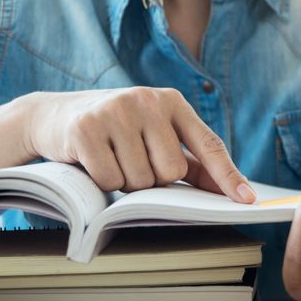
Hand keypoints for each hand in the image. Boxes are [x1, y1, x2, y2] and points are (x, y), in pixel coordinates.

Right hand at [21, 88, 253, 201]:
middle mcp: (147, 101)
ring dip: (127, 183)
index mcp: (172, 102)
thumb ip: (194, 161)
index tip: (246, 200)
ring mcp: (115, 111)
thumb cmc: (118, 132)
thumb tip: (232, 190)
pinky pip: (110, 179)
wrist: (54, 116)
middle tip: (134, 161)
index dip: (228, 176)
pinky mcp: (86, 128)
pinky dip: (103, 182)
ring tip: (112, 159)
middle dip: (154, 179)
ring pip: (141, 180)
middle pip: (172, 170)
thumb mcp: (157, 136)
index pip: (209, 144)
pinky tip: (93, 161)